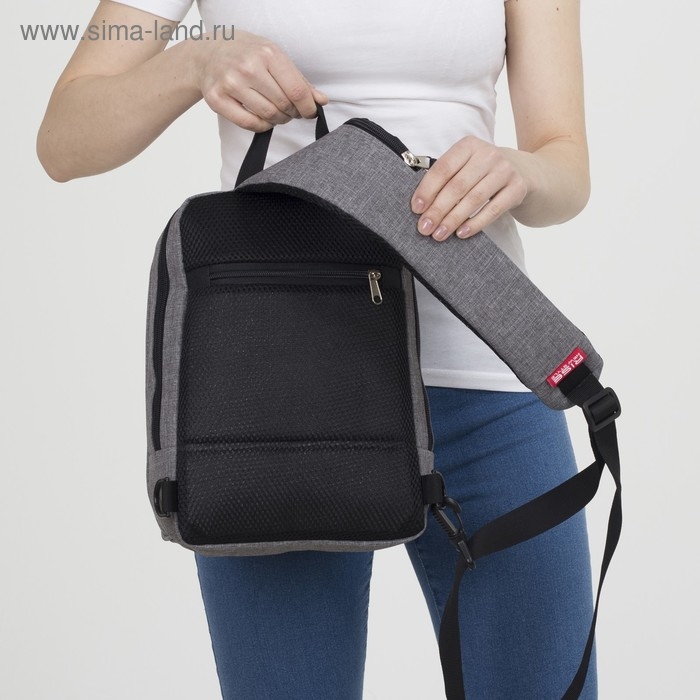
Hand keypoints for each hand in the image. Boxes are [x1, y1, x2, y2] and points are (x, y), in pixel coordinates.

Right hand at [192, 29, 327, 131]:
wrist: (207, 53)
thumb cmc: (245, 54)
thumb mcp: (274, 57)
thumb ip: (299, 80)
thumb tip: (321, 100)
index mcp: (267, 54)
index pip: (297, 90)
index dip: (308, 107)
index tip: (310, 112)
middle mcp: (248, 67)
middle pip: (283, 105)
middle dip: (292, 113)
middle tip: (290, 111)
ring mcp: (231, 83)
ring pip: (268, 116)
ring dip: (278, 120)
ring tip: (277, 113)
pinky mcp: (217, 99)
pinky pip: (250, 124)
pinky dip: (263, 126)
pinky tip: (264, 119)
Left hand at [410, 136, 527, 240]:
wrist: (526, 171)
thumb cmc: (484, 172)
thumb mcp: (466, 166)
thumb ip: (446, 179)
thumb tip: (421, 206)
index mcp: (468, 145)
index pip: (443, 168)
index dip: (427, 190)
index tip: (416, 209)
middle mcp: (488, 154)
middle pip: (457, 186)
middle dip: (437, 210)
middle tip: (424, 228)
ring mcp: (505, 170)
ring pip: (473, 199)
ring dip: (453, 219)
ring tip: (439, 234)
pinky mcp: (518, 188)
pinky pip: (493, 209)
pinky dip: (476, 223)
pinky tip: (461, 233)